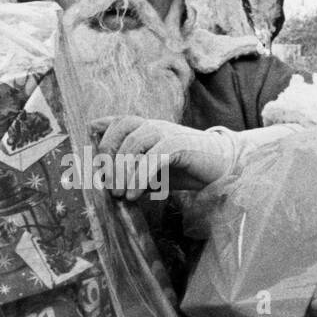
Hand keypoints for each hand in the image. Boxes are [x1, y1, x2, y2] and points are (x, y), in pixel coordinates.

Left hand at [91, 116, 235, 199]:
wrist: (221, 167)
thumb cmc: (186, 169)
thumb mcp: (154, 169)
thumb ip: (135, 169)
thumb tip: (113, 185)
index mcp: (148, 127)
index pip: (118, 121)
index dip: (103, 137)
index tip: (95, 160)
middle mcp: (155, 125)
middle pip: (122, 130)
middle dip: (109, 159)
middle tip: (109, 186)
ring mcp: (168, 132)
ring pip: (134, 143)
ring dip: (123, 171)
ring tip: (121, 194)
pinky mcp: (180, 145)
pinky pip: (153, 158)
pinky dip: (140, 177)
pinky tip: (136, 195)